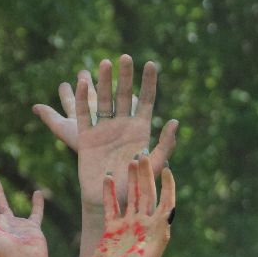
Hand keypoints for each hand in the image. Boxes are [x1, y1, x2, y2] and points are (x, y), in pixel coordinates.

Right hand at [34, 55, 177, 211]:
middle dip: (126, 76)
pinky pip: (84, 114)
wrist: (109, 199)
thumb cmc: (134, 187)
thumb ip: (165, 146)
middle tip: (127, 56)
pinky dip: (82, 99)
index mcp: (140, 131)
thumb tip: (175, 122)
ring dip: (105, 82)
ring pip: (104, 100)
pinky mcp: (87, 137)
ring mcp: (104, 130)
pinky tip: (82, 83)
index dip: (149, 83)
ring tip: (106, 63)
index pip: (147, 101)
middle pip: (124, 95)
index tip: (151, 64)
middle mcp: (122, 126)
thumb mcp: (154, 166)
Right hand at [91, 159, 175, 256]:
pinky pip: (111, 206)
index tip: (166, 169)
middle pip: (147, 194)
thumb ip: (160, 233)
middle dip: (146, 175)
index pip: (165, 202)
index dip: (168, 186)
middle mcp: (143, 225)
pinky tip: (107, 178)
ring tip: (131, 161)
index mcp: (156, 229)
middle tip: (143, 155)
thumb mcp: (151, 254)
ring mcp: (127, 226)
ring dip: (131, 179)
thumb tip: (169, 212)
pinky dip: (110, 193)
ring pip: (130, 197)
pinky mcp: (111, 229)